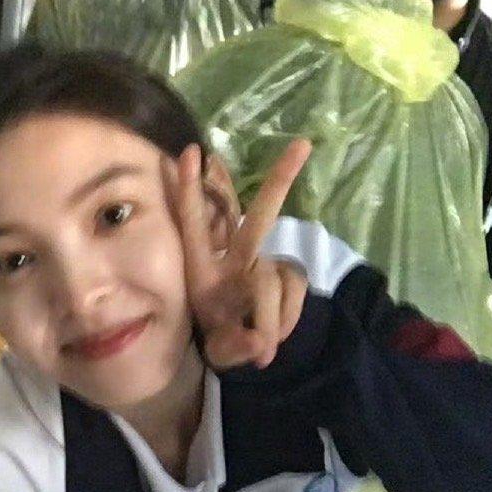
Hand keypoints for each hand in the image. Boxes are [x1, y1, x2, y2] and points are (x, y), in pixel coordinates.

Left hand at [167, 140, 312, 368]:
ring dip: (273, 320)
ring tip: (263, 347)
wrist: (238, 347)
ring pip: (274, 281)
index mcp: (201, 268)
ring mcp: (265, 265)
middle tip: (302, 144)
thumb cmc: (218, 338)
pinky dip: (288, 321)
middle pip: (258, 218)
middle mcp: (235, 258)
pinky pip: (295, 294)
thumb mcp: (219, 348)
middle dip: (278, 181)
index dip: (191, 190)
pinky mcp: (290, 275)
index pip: (194, 224)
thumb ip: (235, 347)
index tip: (190, 152)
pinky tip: (275, 335)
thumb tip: (260, 344)